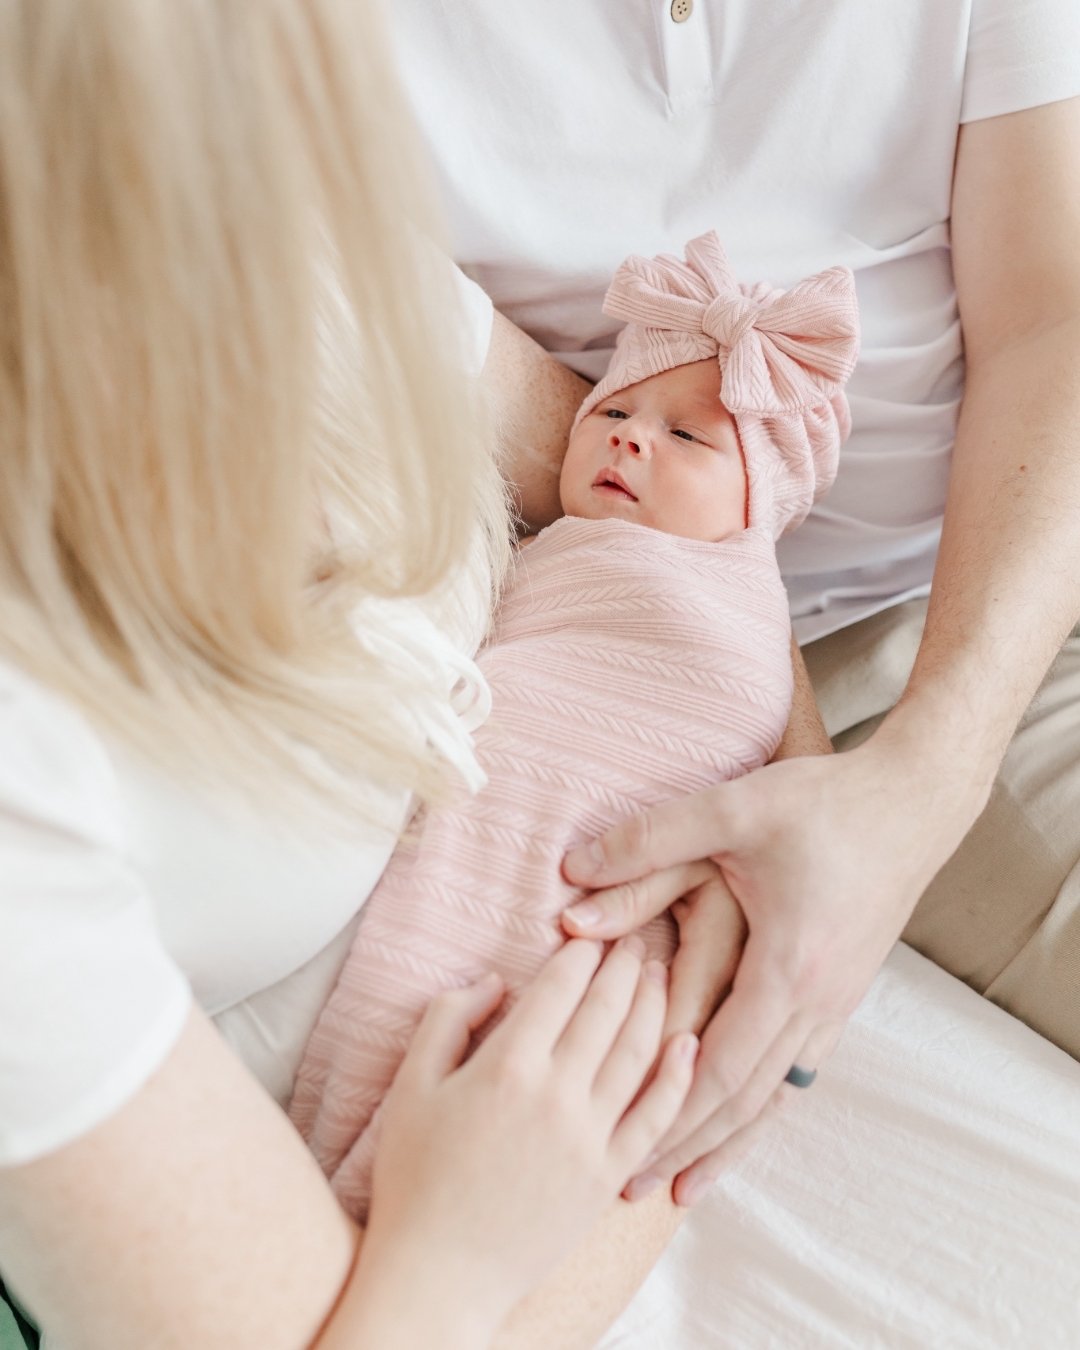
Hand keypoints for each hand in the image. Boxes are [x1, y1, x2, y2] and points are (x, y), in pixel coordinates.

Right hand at [357, 938, 697, 1338]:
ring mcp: (590, 1138)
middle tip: (634, 940)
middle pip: (605, 1011)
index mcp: (507, 1067)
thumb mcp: (411, 1085)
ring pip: (637, 1053)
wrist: (440, 1275)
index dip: (579, 955)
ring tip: (658, 973)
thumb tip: (494, 982)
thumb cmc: (415, 1178)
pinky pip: (656, 1117)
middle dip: (622, 967)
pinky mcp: (609, 1176)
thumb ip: (448, 1018)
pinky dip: (677, 1077)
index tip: (588, 937)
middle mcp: (557, 1095)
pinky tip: (688, 1044)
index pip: (559, 989)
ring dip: (653, 1005)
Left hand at [561, 726, 985, 1205]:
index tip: (623, 1153)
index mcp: (786, 967)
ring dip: (729, 1139)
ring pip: (777, 1093)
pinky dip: (764, 1103)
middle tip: (634, 1186)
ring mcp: (837, 1001)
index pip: (720, 1068)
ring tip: (687, 1183)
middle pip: (745, 1099)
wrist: (914, 800)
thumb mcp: (731, 811)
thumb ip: (647, 842)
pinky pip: (799, 1067)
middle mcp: (817, 1000)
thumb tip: (569, 875)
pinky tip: (746, 1117)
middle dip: (687, 1146)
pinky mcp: (845, 989)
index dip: (668, 1116)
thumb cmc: (826, 803)